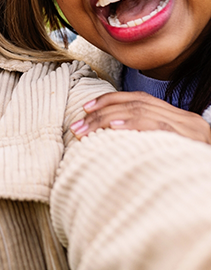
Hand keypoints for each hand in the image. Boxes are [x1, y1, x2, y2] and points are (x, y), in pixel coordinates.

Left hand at [70, 91, 210, 143]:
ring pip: (142, 111)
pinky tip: (113, 127)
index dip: (110, 100)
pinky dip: (133, 124)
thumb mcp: (171, 149)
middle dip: (102, 113)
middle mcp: (186, 119)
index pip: (139, 99)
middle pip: (136, 104)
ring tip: (86, 128)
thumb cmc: (190, 170)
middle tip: (77, 126)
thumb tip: (111, 137)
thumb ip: (148, 138)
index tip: (86, 108)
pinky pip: (158, 126)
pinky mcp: (192, 141)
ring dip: (108, 118)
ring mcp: (191, 129)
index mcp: (179, 118)